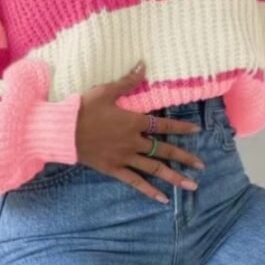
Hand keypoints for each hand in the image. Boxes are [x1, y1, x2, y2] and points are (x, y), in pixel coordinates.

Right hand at [75, 61, 205, 202]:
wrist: (62, 131)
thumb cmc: (83, 109)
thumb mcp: (106, 91)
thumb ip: (127, 81)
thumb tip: (143, 65)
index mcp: (134, 122)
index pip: (163, 125)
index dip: (181, 128)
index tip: (197, 131)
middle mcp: (133, 141)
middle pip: (164, 150)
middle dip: (185, 157)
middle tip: (202, 166)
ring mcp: (124, 157)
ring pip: (154, 169)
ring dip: (174, 177)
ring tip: (192, 186)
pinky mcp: (114, 169)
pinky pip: (135, 182)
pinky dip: (149, 191)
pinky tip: (163, 199)